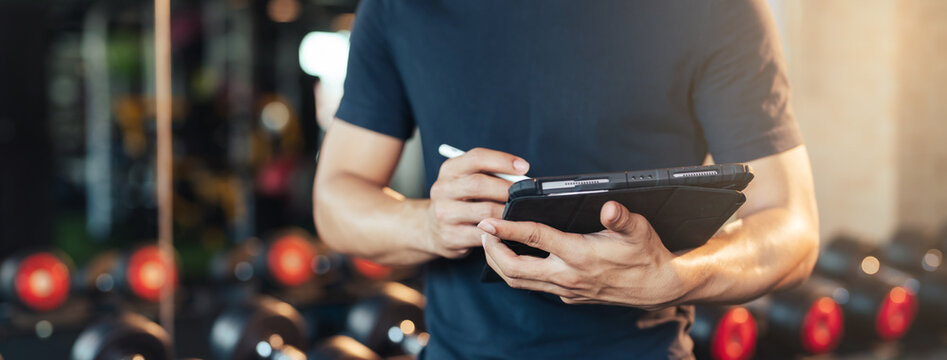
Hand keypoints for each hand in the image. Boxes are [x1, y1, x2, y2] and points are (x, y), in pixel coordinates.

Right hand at [425, 148, 528, 258]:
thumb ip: (490, 174)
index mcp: (449, 170)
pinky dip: (501, 230)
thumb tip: (522, 176)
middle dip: (506, 188)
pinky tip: (509, 229)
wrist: (433, 229)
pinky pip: (484, 233)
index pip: (476, 158)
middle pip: (478, 184)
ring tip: (519, 211)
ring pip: (485, 210)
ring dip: (507, 211)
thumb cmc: (461, 200)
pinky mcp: (451, 236)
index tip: (524, 167)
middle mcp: (442, 190)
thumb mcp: (467, 180)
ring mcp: (445, 214)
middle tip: (524, 193)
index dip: (502, 161)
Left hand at [478, 201, 694, 309]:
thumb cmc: (646, 253)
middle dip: (492, 251)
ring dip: (499, 264)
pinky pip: (534, 287)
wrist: (657, 287)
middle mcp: (568, 276)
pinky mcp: (569, 296)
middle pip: (515, 269)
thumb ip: (621, 218)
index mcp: (579, 255)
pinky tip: (513, 258)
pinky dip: (516, 273)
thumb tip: (609, 207)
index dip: (508, 230)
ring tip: (488, 243)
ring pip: (520, 282)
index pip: (535, 240)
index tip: (487, 222)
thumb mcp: (638, 230)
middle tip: (481, 231)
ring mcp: (566, 290)